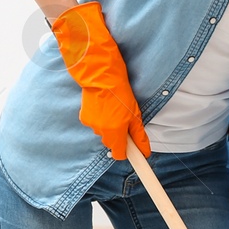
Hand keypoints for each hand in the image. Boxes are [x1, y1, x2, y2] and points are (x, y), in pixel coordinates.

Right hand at [48, 1, 149, 159]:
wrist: (101, 74)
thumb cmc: (120, 91)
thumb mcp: (135, 113)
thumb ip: (139, 135)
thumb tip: (145, 151)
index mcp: (114, 132)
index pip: (120, 155)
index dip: (128, 153)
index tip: (136, 153)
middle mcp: (101, 131)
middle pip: (112, 143)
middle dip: (119, 136)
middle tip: (126, 119)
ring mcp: (91, 124)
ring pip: (104, 133)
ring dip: (110, 126)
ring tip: (115, 109)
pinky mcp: (84, 117)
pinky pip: (96, 124)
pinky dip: (101, 118)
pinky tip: (105, 106)